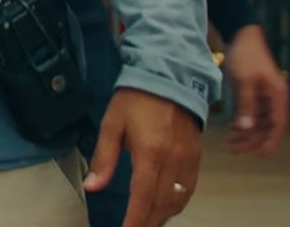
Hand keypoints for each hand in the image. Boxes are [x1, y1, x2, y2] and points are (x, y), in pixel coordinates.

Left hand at [84, 87, 201, 226]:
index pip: (143, 196)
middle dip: (148, 221)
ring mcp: (188, 160)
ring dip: (162, 215)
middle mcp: (173, 160)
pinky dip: (177, 203)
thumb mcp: (112, 124)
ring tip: (147, 222)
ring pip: (178, 200)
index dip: (136, 219)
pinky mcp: (197, 157)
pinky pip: (189, 189)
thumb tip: (92, 186)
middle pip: (162, 204)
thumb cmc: (135, 99)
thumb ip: (103, 158)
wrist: (169, 77)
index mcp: (150, 152)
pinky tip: (166, 208)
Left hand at [222, 25, 288, 155]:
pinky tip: (233, 129)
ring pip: (261, 122)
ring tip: (230, 141)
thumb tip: (246, 128)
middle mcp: (276, 98)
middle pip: (268, 127)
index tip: (260, 156)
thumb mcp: (244, 81)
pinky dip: (245, 123)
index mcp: (278, 96)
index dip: (270, 142)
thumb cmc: (245, 56)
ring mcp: (268, 96)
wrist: (242, 35)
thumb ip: (246, 105)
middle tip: (234, 149)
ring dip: (248, 133)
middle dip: (252, 140)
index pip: (278, 125)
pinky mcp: (259, 93)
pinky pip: (255, 114)